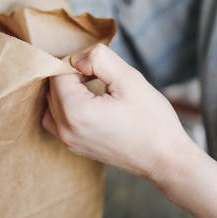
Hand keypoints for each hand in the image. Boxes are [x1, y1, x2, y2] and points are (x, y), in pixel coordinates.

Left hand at [42, 44, 199, 181]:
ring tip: (95, 88)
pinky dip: (67, 105)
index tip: (102, 69)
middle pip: (51, 87)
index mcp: (75, 112)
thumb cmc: (152, 121)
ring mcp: (68, 142)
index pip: (58, 73)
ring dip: (68, 89)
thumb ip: (98, 58)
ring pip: (51, 102)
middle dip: (72, 75)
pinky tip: (90, 102)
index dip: (78, 63)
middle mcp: (65, 130)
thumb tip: (77, 58)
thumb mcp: (129, 79)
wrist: (165, 159)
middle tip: (101, 77)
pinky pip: (57, 119)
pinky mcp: (74, 146)